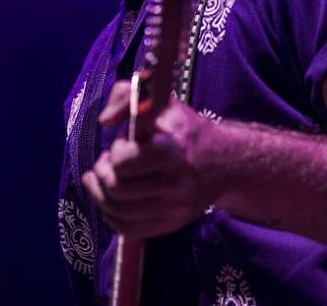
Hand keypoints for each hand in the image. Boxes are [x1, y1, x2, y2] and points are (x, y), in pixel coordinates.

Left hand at [80, 79, 219, 237]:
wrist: (226, 161)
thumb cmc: (186, 129)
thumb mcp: (162, 103)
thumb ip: (127, 97)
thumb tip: (105, 119)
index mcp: (171, 150)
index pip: (125, 161)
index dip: (116, 152)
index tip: (121, 143)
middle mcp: (174, 183)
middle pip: (117, 188)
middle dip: (103, 172)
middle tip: (106, 161)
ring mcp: (174, 208)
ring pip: (118, 211)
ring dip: (101, 193)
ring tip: (103, 177)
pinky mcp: (172, 224)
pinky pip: (129, 229)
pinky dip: (110, 215)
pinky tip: (107, 199)